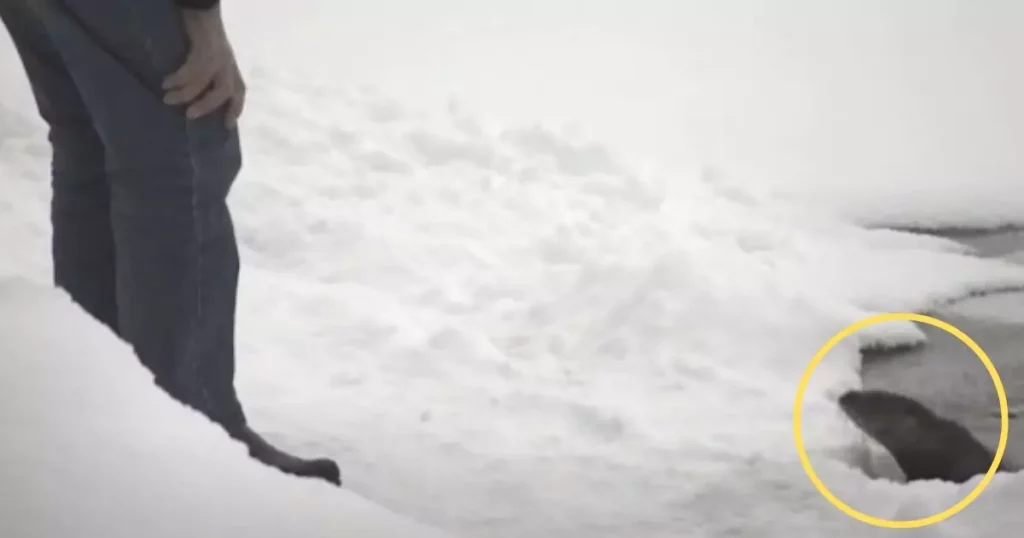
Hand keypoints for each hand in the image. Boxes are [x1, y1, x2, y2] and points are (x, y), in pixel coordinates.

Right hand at [162, 7, 245, 128]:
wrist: (200, 7)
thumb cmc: (199, 32)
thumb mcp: (207, 55)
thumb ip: (205, 73)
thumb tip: (190, 95)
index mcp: (230, 66)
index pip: (240, 90)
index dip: (236, 108)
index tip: (228, 125)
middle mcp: (227, 62)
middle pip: (226, 91)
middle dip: (209, 106)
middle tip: (190, 115)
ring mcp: (218, 54)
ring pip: (206, 81)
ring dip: (187, 94)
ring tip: (168, 99)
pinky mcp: (206, 46)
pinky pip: (194, 68)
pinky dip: (180, 78)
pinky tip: (167, 82)